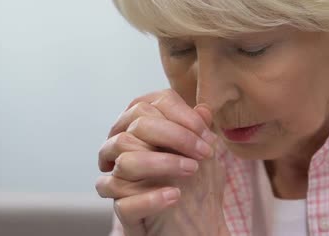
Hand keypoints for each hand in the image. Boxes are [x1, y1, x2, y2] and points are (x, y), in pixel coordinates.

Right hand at [95, 89, 228, 235]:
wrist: (196, 232)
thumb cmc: (198, 191)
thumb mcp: (206, 158)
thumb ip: (201, 133)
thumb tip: (204, 108)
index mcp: (144, 136)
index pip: (145, 105)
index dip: (178, 113)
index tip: (205, 132)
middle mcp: (127, 154)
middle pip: (134, 126)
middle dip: (175, 135)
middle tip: (203, 152)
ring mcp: (122, 183)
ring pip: (125, 161)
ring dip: (163, 162)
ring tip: (192, 170)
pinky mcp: (124, 212)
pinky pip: (123, 201)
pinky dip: (151, 197)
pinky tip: (175, 196)